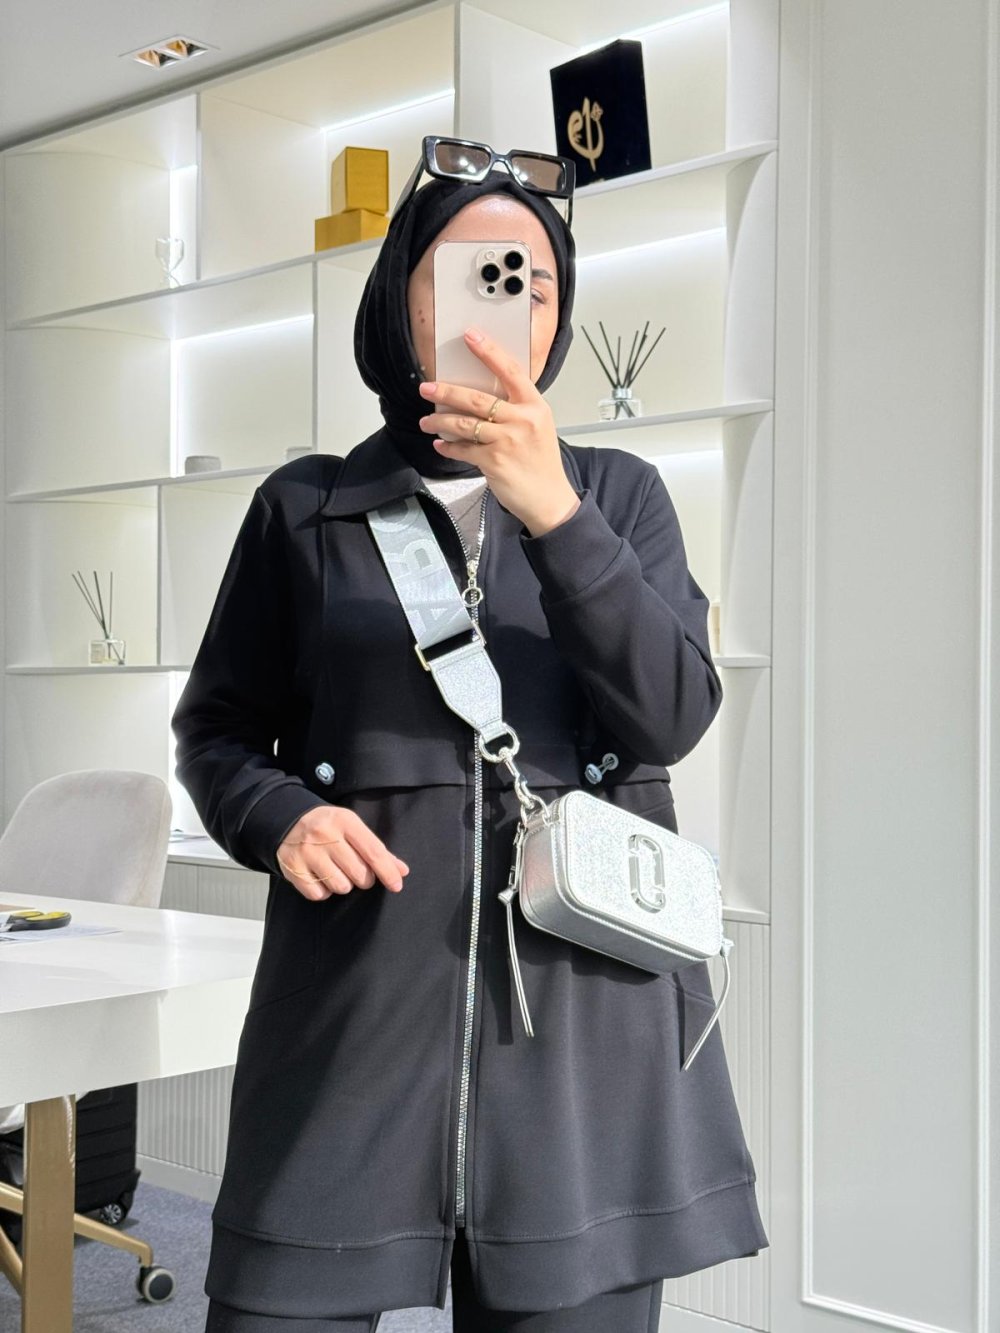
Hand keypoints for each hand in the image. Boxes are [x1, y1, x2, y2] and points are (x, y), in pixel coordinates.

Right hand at [276, 806, 409, 901]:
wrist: (288, 820)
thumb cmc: (328, 826)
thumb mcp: (352, 827)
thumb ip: (376, 849)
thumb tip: (402, 871)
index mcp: (344, 821)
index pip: (373, 851)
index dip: (387, 872)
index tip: (396, 885)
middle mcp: (325, 835)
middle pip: (359, 873)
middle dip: (364, 879)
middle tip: (356, 870)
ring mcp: (307, 852)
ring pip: (341, 886)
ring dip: (343, 884)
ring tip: (336, 871)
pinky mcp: (292, 868)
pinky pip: (319, 894)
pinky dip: (324, 891)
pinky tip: (321, 877)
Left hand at [418, 326, 580, 536]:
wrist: (548, 498)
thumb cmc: (540, 462)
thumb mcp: (537, 426)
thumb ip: (515, 409)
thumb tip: (480, 396)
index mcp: (535, 406)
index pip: (511, 371)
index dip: (489, 351)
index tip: (470, 336)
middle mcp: (522, 420)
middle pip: (477, 399)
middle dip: (446, 392)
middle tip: (427, 388)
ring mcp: (507, 441)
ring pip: (464, 424)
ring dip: (440, 421)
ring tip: (427, 421)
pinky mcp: (494, 462)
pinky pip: (463, 449)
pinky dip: (448, 447)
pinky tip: (440, 444)